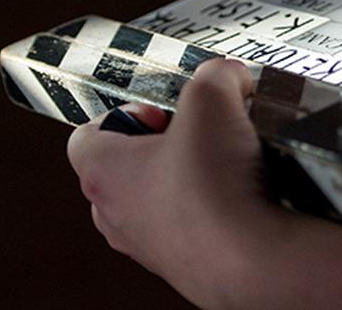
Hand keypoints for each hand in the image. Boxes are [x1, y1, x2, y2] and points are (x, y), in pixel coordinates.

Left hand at [67, 59, 318, 307]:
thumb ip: (215, 74)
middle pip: (128, 168)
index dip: (128, 112)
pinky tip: (248, 198)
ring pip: (163, 202)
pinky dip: (218, 212)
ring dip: (194, 180)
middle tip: (201, 135)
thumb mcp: (213, 98)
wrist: (253, 260)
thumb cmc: (215, 187)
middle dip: (166, 146)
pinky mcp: (188, 267)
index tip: (166, 111)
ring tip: (232, 165)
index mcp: (103, 172)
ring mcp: (151, 248)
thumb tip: (228, 76)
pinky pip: (195, 229)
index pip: (87, 134)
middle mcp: (117, 216)